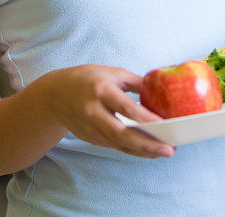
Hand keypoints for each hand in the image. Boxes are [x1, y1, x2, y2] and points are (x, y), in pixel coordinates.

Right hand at [43, 64, 174, 158]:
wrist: (56, 95)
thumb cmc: (88, 79)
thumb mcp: (111, 73)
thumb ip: (135, 82)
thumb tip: (161, 89)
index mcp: (101, 90)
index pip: (126, 107)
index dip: (145, 118)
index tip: (165, 124)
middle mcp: (94, 111)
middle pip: (122, 134)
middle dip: (147, 144)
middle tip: (169, 150)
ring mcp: (90, 128)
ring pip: (119, 144)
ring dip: (143, 151)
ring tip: (164, 151)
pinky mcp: (90, 138)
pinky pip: (114, 146)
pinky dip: (132, 150)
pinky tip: (148, 151)